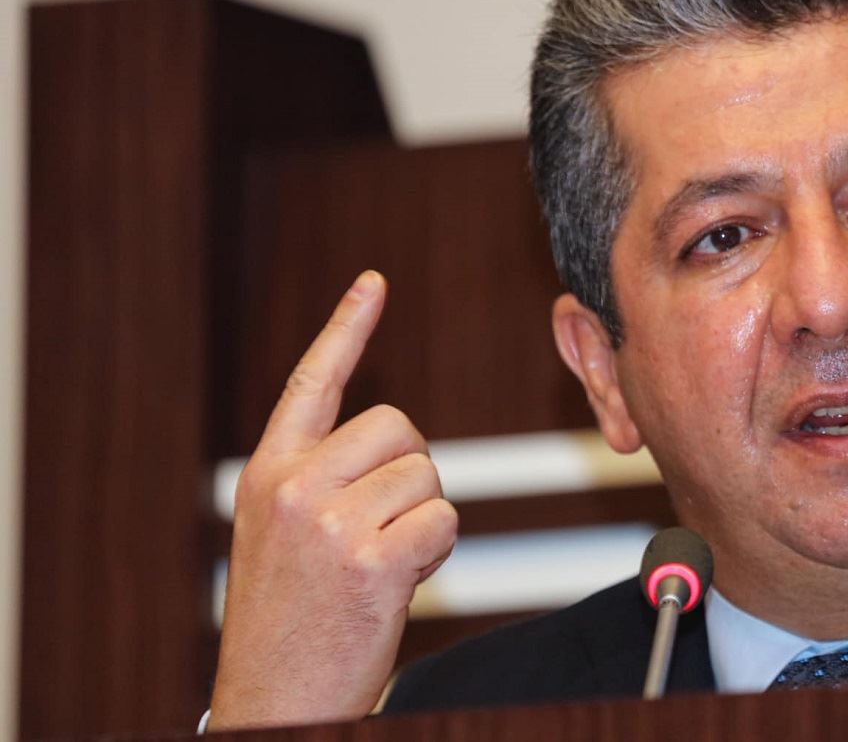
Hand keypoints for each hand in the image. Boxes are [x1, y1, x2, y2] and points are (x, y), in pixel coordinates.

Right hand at [208, 271, 458, 728]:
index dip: (346, 330)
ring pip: (428, 476)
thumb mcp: (281, 537)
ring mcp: (330, 523)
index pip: (312, 384)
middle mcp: (294, 488)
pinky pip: (443, 521)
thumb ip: (321, 482)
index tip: (373, 284)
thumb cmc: (290, 624)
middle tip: (385, 527)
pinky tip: (399, 584)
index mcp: (268, 476)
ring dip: (424, 519)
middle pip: (399, 428)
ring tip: (381, 566)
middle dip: (412, 471)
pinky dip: (437, 552)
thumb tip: (395, 445)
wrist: (276, 701)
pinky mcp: (372, 561)